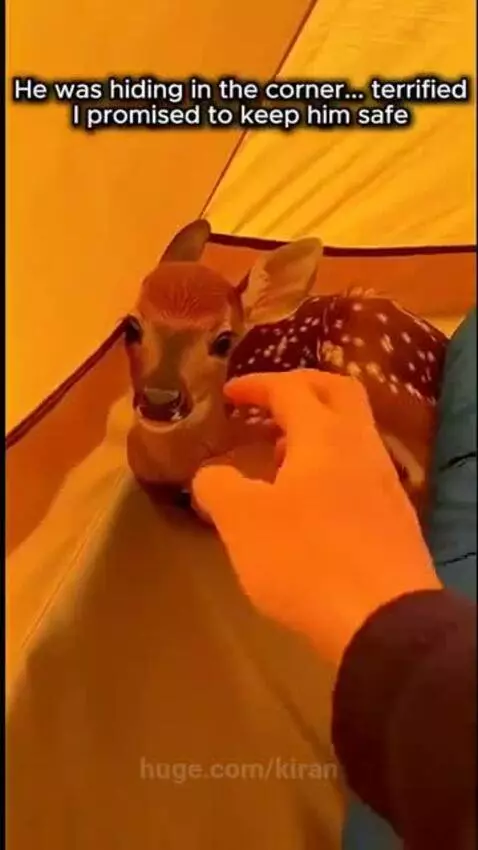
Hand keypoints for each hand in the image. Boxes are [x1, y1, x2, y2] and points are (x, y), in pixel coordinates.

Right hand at [192, 370, 441, 666]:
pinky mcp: (394, 517)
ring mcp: (385, 482)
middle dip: (300, 388)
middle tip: (268, 402)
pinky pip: (360, 470)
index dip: (256, 385)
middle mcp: (362, 447)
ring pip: (352, 434)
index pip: (290, 389)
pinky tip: (309, 502)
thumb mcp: (242, 521)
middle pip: (338, 392)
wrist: (384, 619)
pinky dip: (330, 466)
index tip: (229, 393)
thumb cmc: (305, 559)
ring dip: (315, 431)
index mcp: (325, 436)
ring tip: (279, 456)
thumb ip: (219, 487)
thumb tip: (211, 475)